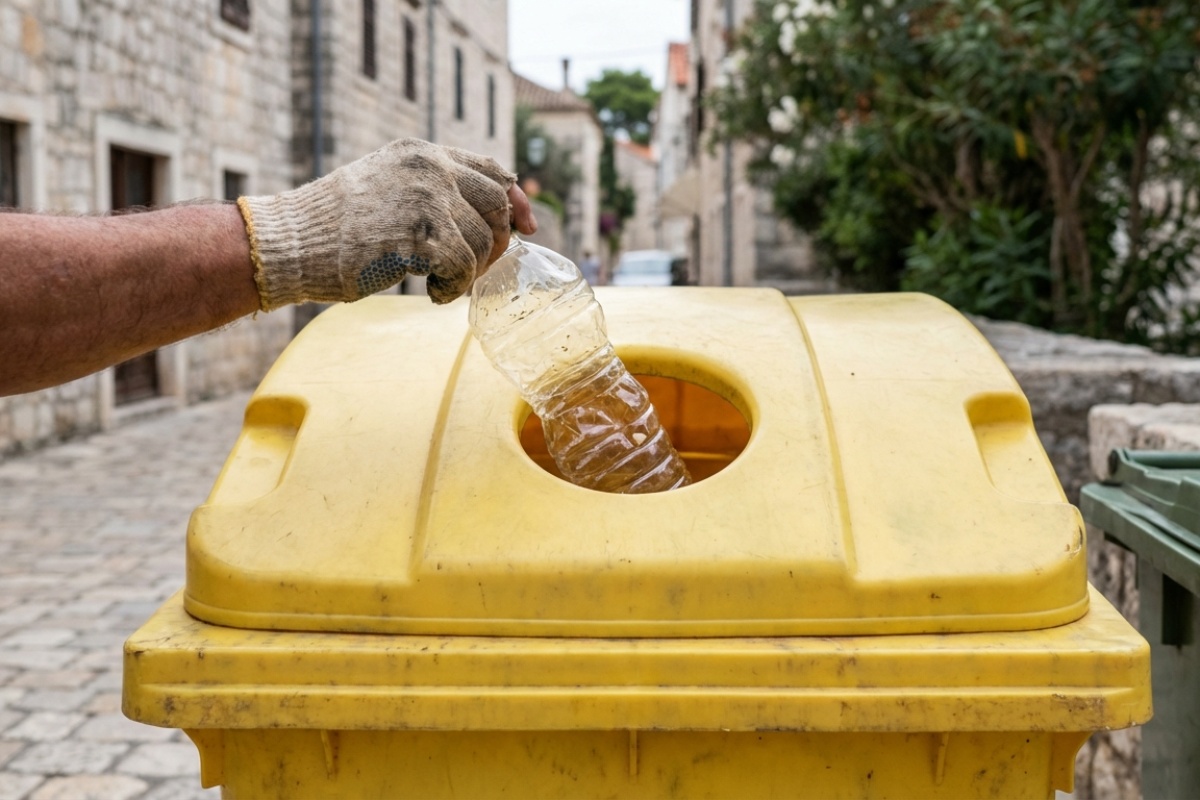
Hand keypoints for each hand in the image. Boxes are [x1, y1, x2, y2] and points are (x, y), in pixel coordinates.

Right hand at [238, 138, 536, 307]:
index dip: (515, 200)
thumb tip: (486, 218)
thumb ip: (430, 192)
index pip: (492, 169)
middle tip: (473, 271)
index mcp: (421, 153)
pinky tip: (433, 294)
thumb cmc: (333, 228)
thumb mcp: (387, 190)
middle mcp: (429, 168)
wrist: (289, 242)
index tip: (528, 227)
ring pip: (485, 242)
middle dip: (497, 244)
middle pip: (498, 206)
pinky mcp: (419, 234)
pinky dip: (455, 289)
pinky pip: (464, 268)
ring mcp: (426, 198)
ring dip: (470, 273)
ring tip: (441, 284)